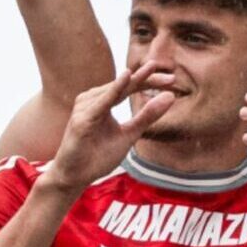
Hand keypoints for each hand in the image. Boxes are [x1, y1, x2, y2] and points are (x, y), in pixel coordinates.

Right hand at [44, 62, 173, 193]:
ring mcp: (85, 109)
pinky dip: (114, 90)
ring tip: (151, 69)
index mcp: (103, 102)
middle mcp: (92, 100)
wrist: (74, 177)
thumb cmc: (97, 156)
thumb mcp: (129, 135)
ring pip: (114, 90)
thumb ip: (147, 116)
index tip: (172, 79)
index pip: (130, 87)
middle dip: (147, 78)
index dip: (150, 82)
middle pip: (124, 85)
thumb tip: (171, 95)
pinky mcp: (81, 120)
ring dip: (133, 80)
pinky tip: (126, 77)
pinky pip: (101, 102)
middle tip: (172, 77)